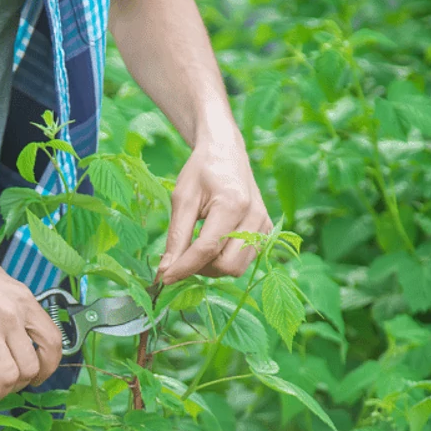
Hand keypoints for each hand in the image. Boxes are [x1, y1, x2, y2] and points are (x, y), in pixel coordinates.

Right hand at [0, 241, 63, 404]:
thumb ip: (12, 304)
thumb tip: (17, 326)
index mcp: (24, 300)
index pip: (53, 341)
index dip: (49, 366)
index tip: (37, 376)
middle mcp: (13, 316)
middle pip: (31, 367)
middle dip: (19, 385)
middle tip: (4, 386)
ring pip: (8, 378)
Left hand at [157, 127, 272, 284]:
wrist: (226, 152)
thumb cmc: (201, 171)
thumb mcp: (182, 199)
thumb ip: (176, 237)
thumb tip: (166, 271)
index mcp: (232, 204)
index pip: (207, 249)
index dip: (184, 268)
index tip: (164, 279)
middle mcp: (254, 217)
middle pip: (225, 266)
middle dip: (200, 268)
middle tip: (182, 256)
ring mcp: (264, 226)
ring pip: (236, 269)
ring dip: (212, 267)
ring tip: (197, 249)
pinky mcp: (266, 231)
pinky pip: (244, 261)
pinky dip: (224, 260)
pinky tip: (213, 244)